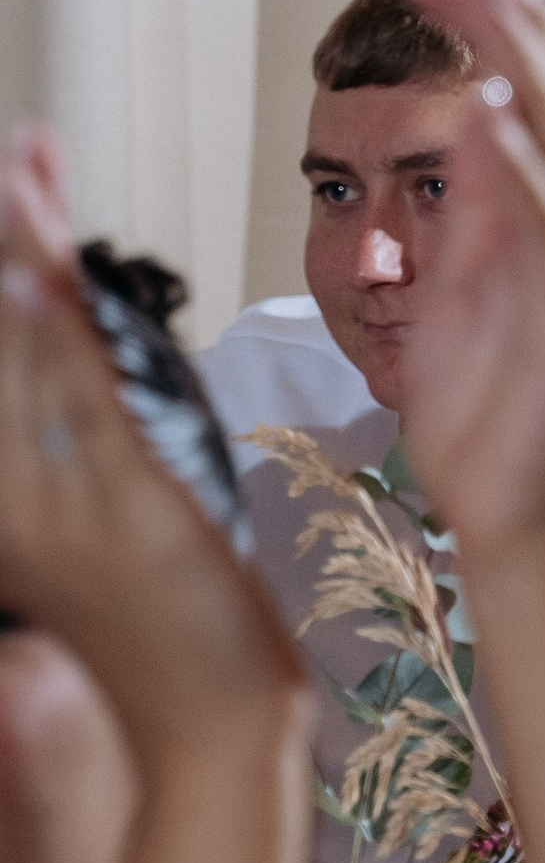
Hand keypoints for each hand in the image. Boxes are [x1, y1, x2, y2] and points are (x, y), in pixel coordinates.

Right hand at [0, 129, 298, 748]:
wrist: (206, 715)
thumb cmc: (164, 613)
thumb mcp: (116, 500)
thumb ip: (82, 415)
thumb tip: (63, 320)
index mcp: (11, 486)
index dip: (2, 260)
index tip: (15, 174)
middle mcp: (15, 486)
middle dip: (5, 239)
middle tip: (21, 148)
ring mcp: (59, 500)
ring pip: (25, 360)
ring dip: (22, 261)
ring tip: (20, 174)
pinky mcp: (118, 514)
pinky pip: (76, 415)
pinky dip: (50, 346)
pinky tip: (32, 285)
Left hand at [393, 0, 544, 565]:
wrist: (519, 513)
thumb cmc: (489, 414)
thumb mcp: (465, 290)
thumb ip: (475, 214)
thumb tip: (471, 129)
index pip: (530, 107)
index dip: (501, 36)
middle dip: (512, 27)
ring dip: (519, 69)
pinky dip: (520, 169)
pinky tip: (489, 113)